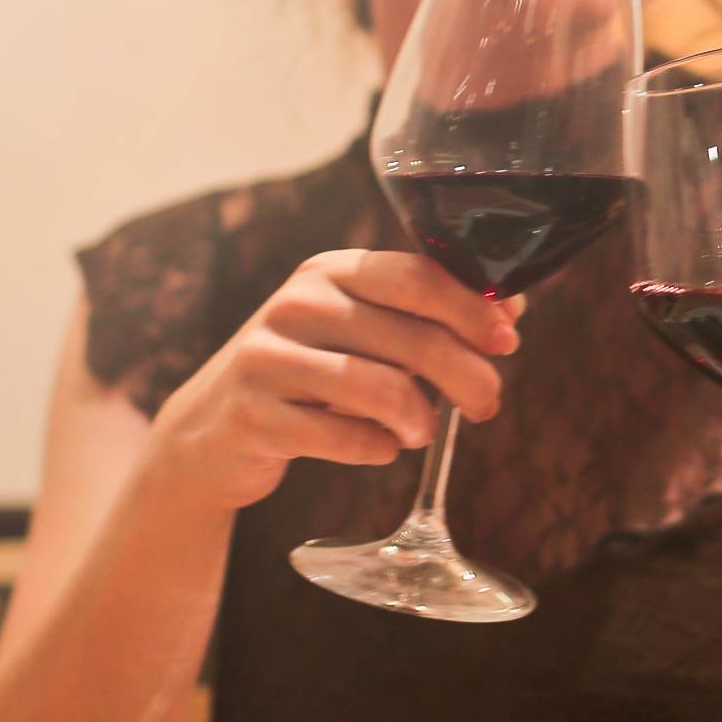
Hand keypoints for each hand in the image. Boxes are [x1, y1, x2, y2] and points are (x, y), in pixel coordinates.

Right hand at [143, 251, 520, 516]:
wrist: (209, 430)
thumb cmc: (307, 374)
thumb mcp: (356, 330)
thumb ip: (423, 317)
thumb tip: (512, 310)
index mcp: (329, 271)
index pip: (418, 277)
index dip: (473, 309)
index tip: (510, 339)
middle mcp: (296, 304)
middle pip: (412, 338)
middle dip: (467, 376)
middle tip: (488, 405)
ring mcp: (268, 358)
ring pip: (383, 389)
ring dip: (419, 420)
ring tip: (420, 432)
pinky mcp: (255, 415)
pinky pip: (347, 438)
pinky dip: (377, 449)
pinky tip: (378, 447)